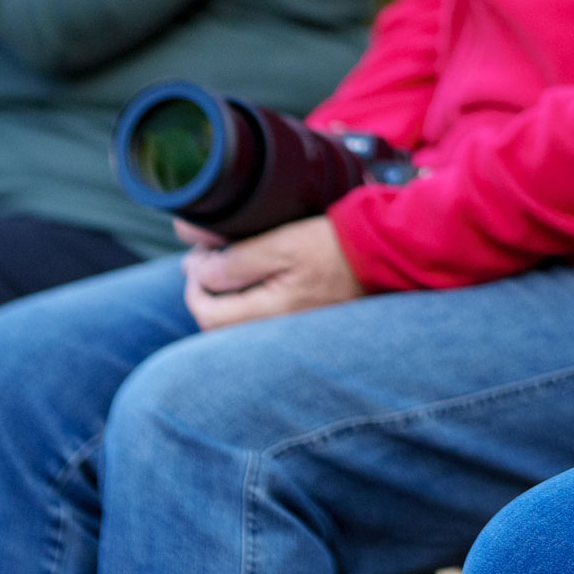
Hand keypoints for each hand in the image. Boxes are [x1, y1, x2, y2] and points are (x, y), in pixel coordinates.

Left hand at [182, 216, 366, 330]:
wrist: (380, 255)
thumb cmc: (333, 246)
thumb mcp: (284, 243)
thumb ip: (240, 261)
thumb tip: (201, 272)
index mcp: (269, 313)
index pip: (207, 314)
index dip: (193, 285)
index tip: (197, 257)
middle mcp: (276, 331)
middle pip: (218, 325)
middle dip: (203, 292)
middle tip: (204, 259)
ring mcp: (288, 330)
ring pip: (236, 325)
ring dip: (222, 298)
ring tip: (223, 265)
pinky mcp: (298, 323)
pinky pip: (257, 322)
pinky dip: (243, 302)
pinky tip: (248, 280)